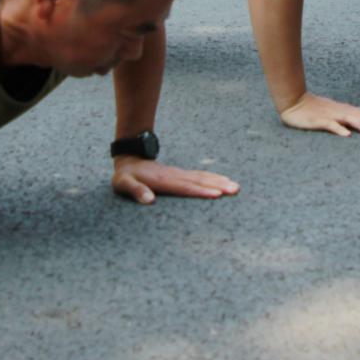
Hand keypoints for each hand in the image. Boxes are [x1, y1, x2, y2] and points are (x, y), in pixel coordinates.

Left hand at [111, 156, 239, 204]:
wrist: (130, 159)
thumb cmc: (126, 176)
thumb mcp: (123, 184)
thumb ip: (135, 191)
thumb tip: (149, 200)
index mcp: (163, 180)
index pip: (185, 187)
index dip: (200, 191)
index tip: (216, 194)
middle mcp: (174, 175)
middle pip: (199, 181)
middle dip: (218, 185)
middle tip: (235, 189)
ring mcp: (179, 174)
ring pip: (202, 177)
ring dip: (219, 181)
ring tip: (235, 186)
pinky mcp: (181, 175)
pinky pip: (200, 176)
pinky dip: (213, 178)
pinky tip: (224, 180)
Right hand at [279, 91, 359, 136]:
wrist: (293, 101)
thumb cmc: (313, 107)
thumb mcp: (333, 108)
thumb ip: (347, 110)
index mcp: (343, 110)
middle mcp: (339, 112)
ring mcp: (330, 115)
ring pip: (348, 120)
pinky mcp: (319, 120)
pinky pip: (330, 125)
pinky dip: (339, 129)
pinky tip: (346, 135)